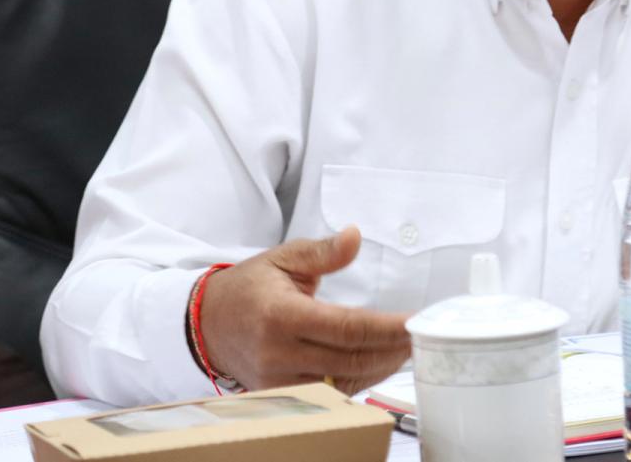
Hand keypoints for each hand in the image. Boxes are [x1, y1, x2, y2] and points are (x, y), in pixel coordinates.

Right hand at [198, 226, 410, 393]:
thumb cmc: (251, 287)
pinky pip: (331, 392)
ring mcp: (278, 380)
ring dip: (380, 366)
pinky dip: (359, 379)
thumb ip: (323, 252)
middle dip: (391, 348)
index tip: (414, 322)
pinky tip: (379, 362)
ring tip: (407, 348)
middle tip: (421, 335)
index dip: (385, 328)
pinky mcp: (281, 394)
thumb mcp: (284, 257)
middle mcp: (278, 353)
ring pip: (344, 381)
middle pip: (350, 358)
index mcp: (280, 315)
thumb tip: (354, 236)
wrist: (209, 323)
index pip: (345, 327)